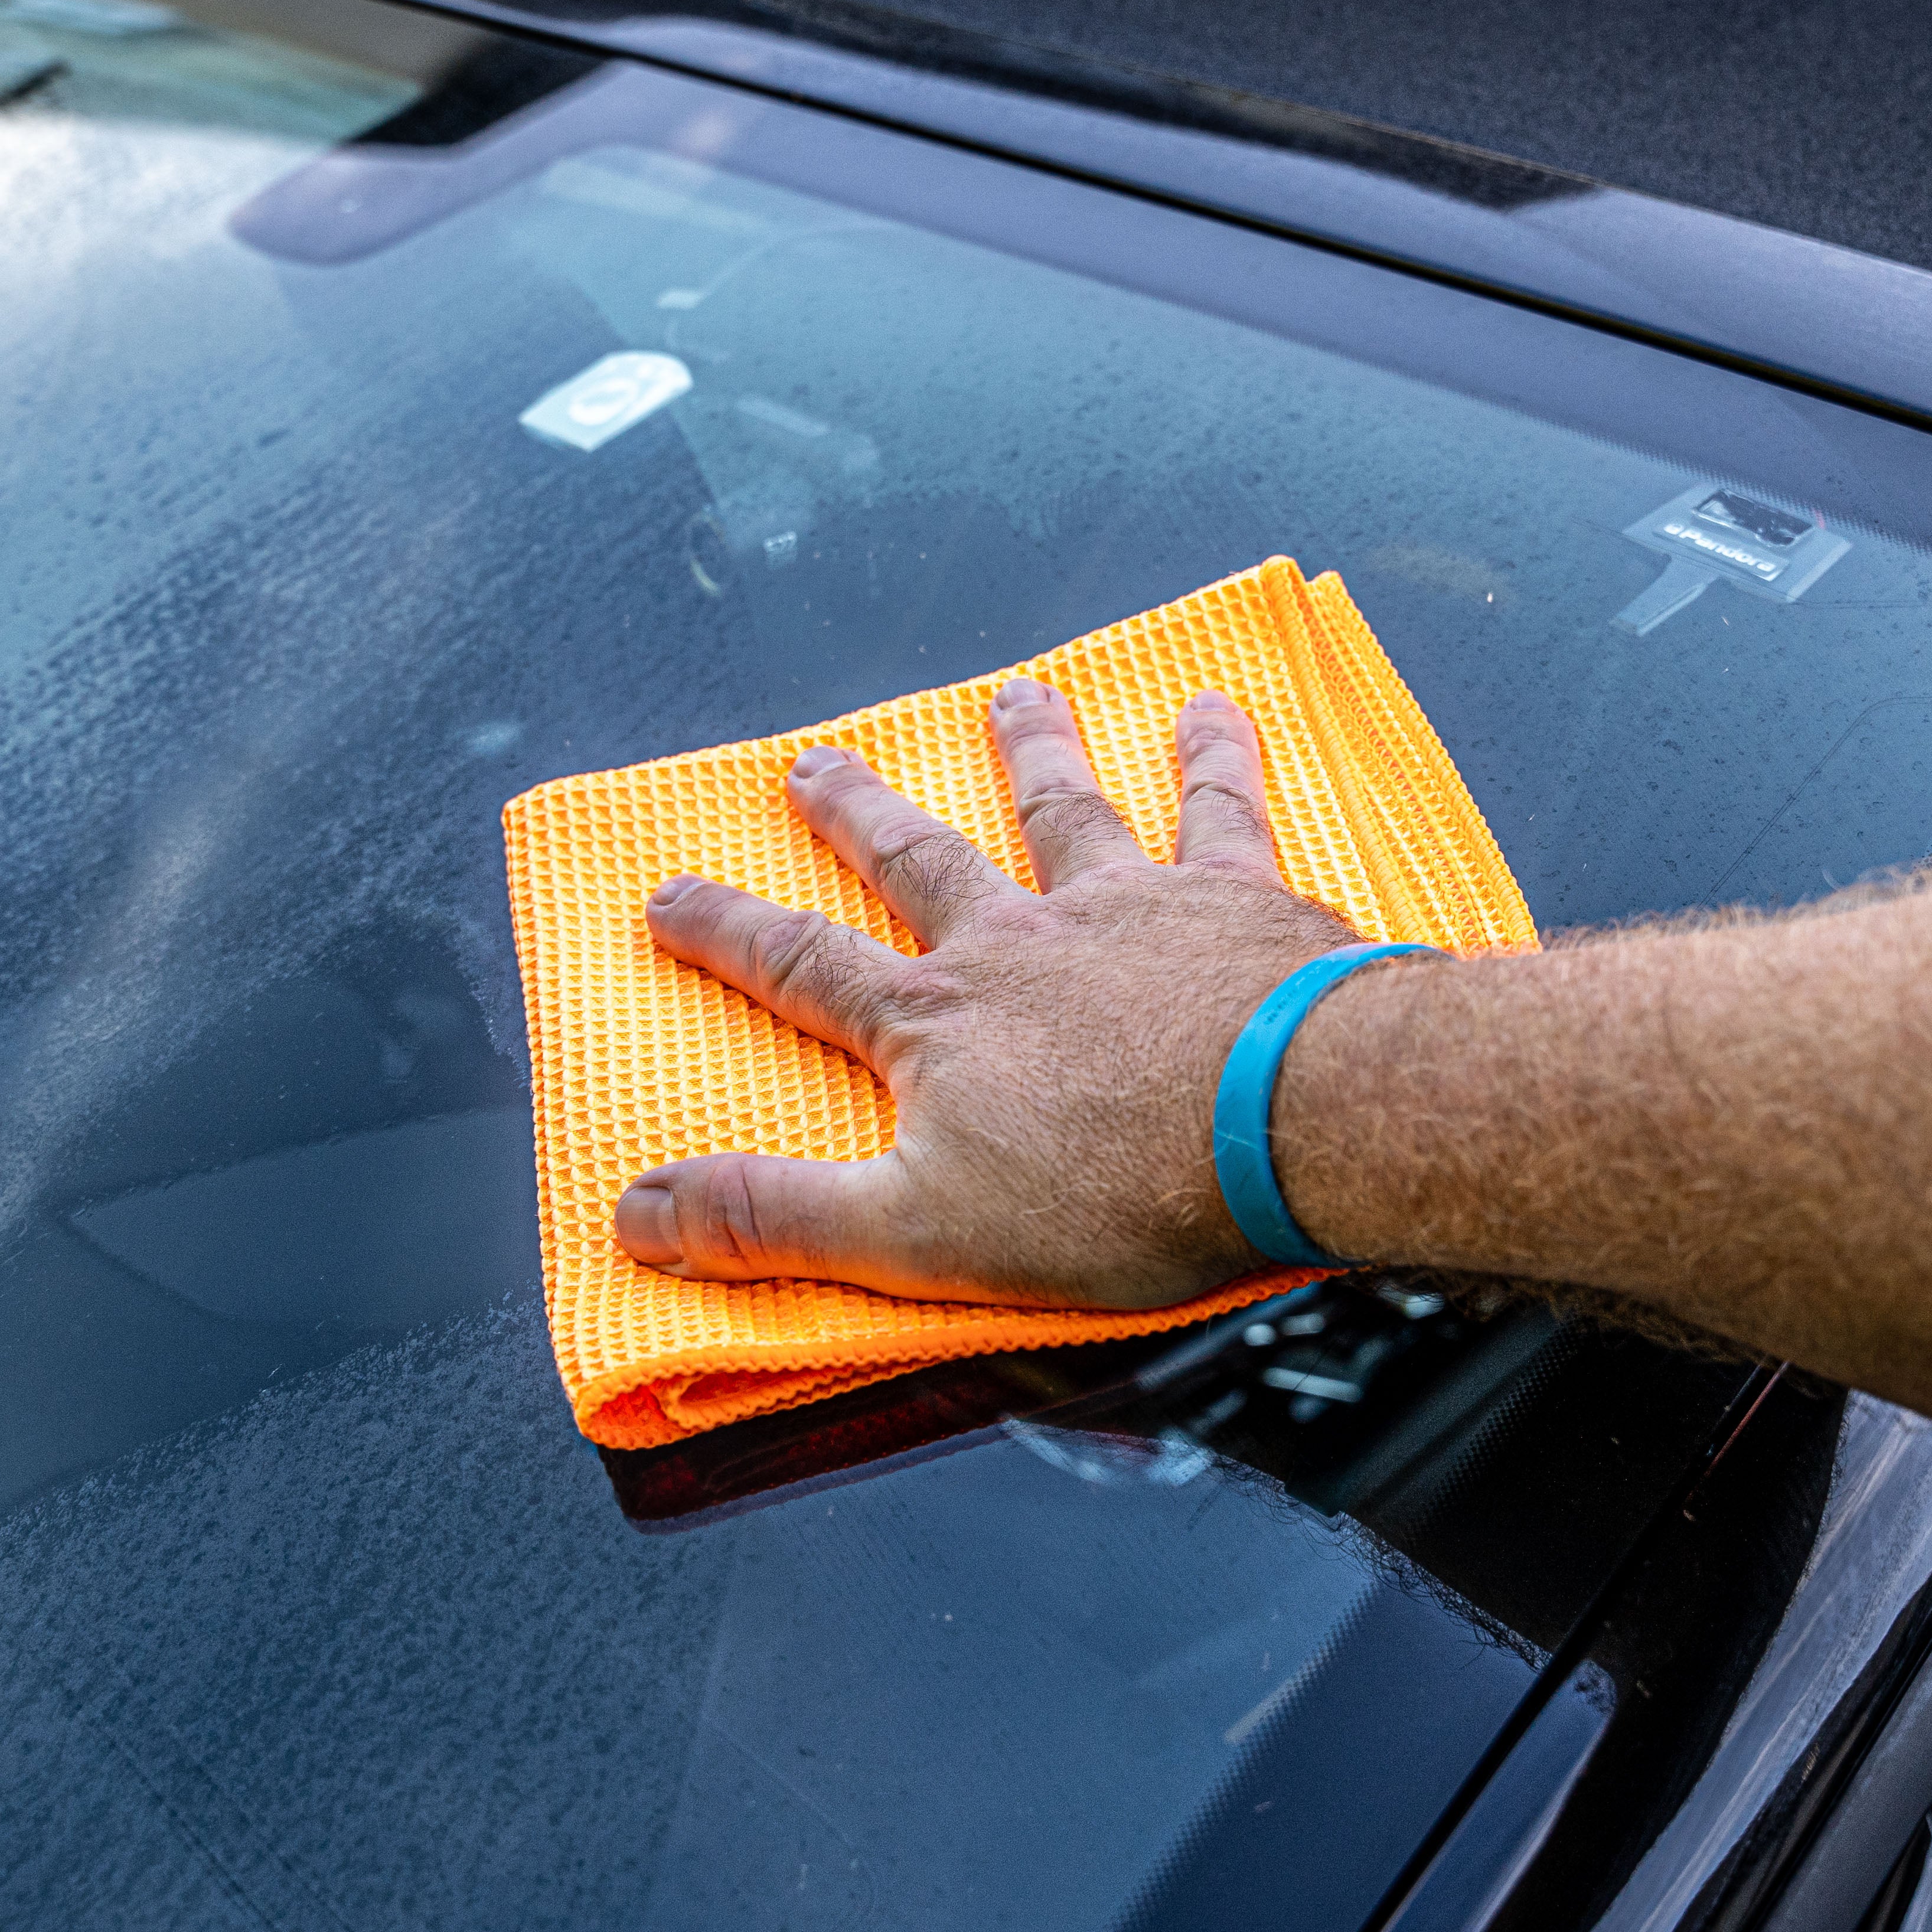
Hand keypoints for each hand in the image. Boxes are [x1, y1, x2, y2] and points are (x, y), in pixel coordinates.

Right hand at [613, 679, 1360, 1305]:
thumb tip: (640, 1213)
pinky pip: (1219, 809)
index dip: (727, 936)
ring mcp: (1131, 907)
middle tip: (815, 766)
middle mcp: (1023, 939)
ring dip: (1032, 751)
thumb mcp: (916, 1233)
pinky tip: (1210, 709)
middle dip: (859, 816)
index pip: (803, 969)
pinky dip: (1213, 756)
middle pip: (922, 863)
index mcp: (940, 1021)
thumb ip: (778, 1219)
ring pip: (1065, 809)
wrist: (1291, 1126)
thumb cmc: (1117, 1191)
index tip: (669, 897)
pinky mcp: (1236, 901)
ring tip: (1013, 697)